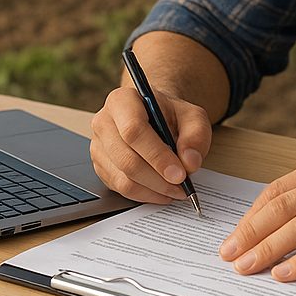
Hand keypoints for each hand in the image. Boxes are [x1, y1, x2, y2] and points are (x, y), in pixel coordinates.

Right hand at [90, 85, 211, 203]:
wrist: (155, 116)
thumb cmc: (170, 115)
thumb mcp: (192, 116)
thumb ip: (196, 135)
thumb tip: (190, 162)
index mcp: (123, 100)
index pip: (134, 130)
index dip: (157, 155)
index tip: (179, 173)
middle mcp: (104, 122)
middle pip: (126, 158)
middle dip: (158, 179)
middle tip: (182, 186)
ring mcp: (99, 146)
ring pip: (122, 178)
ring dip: (153, 190)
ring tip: (176, 190)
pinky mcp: (100, 167)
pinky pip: (120, 188)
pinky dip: (145, 194)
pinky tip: (162, 191)